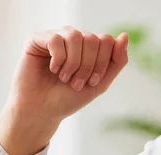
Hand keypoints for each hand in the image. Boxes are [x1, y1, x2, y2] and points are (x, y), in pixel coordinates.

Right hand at [0, 27, 128, 154]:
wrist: (40, 112)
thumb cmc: (66, 99)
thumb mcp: (99, 84)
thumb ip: (116, 61)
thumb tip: (124, 35)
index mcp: (86, 48)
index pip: (105, 40)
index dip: (101, 62)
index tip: (91, 83)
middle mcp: (71, 39)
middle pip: (92, 38)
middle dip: (87, 65)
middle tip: (75, 83)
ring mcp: (54, 38)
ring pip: (75, 36)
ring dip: (72, 63)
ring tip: (64, 78)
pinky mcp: (36, 41)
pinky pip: (55, 39)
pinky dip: (57, 58)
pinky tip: (52, 69)